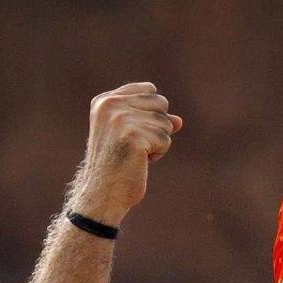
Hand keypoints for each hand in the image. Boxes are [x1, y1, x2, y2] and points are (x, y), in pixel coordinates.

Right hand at [74, 82, 182, 224]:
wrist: (103, 192)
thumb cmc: (118, 165)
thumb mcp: (134, 136)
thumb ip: (154, 122)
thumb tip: (179, 121)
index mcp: (105, 100)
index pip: (150, 90)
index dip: (153, 112)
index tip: (135, 132)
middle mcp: (111, 105)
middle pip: (161, 104)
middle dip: (157, 127)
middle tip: (136, 145)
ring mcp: (121, 119)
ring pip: (166, 123)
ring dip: (158, 142)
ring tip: (136, 154)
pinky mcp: (134, 136)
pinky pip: (166, 140)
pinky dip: (159, 154)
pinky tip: (140, 161)